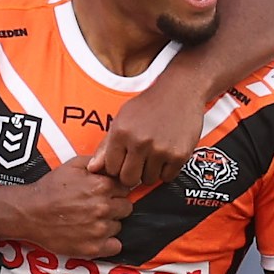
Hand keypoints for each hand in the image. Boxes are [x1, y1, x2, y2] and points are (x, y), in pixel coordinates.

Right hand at [16, 155, 132, 256]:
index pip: (126, 188)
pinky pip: (115, 246)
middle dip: (115, 206)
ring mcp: (99, 229)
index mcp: (101, 186)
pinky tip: (95, 236)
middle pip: (126, 208)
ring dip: (109, 224)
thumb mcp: (73, 165)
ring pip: (119, 226)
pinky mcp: (93, 248)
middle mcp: (103, 208)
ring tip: (90, 221)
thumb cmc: (49, 189)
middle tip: (98, 207)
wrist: (29, 213)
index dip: (116, 190)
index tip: (108, 193)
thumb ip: (97, 162)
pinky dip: (108, 243)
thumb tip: (112, 164)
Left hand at [89, 80, 204, 187]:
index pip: (111, 169)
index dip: (117, 167)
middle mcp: (139, 142)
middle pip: (128, 179)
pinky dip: (166, 170)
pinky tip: (166, 155)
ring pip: (148, 180)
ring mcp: (160, 150)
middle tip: (138, 162)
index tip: (124, 160)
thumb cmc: (149, 105)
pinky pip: (167, 177)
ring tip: (154, 154)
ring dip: (150, 172)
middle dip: (132, 174)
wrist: (179, 92)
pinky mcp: (179, 155)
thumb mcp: (122, 119)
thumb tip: (93, 168)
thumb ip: (106, 146)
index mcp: (121, 132)